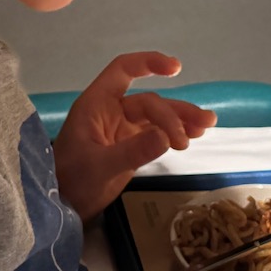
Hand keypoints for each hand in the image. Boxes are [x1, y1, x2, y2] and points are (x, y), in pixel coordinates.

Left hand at [52, 52, 216, 220]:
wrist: (62, 207)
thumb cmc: (71, 181)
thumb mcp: (100, 167)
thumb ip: (132, 151)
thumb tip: (166, 136)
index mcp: (96, 105)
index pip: (123, 70)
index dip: (148, 63)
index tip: (176, 68)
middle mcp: (111, 111)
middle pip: (149, 101)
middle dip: (172, 114)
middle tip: (186, 138)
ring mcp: (123, 129)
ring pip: (157, 117)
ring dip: (181, 120)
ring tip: (207, 126)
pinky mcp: (132, 147)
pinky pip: (158, 134)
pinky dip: (176, 133)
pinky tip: (195, 136)